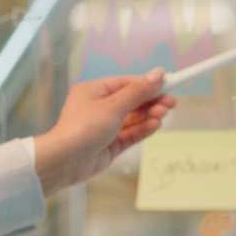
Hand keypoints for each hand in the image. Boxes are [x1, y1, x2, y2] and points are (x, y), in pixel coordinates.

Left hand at [34, 71, 176, 191]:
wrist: (64, 162)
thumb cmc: (83, 128)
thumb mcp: (113, 106)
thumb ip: (138, 92)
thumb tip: (158, 73)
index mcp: (94, 91)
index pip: (126, 84)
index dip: (147, 84)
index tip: (169, 83)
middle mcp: (98, 107)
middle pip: (131, 101)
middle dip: (151, 101)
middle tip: (172, 102)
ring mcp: (104, 127)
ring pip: (132, 119)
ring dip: (149, 115)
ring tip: (163, 113)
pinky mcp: (109, 145)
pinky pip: (130, 134)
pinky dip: (143, 129)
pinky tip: (156, 125)